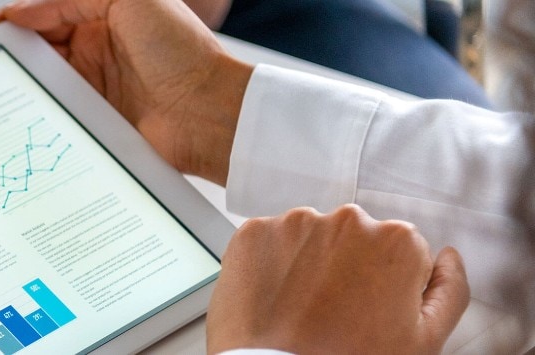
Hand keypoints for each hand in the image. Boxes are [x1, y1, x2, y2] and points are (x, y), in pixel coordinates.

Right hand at [0, 0, 250, 183]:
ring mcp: (91, 88)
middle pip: (32, 49)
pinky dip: (30, 113)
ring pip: (37, 82)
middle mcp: (92, 50)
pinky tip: (8, 116)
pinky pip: (53, 114)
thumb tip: (24, 12)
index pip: (39, 14)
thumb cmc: (183, 51)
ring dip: (9, 84)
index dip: (4, 23)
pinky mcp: (92, 122)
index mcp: (99, 15)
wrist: (211, 114)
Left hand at [208, 204, 469, 352]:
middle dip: (347, 267)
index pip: (399, 250)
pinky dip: (270, 265)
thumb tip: (448, 257)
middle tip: (334, 312)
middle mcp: (348, 219)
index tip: (370, 308)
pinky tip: (275, 298)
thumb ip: (449, 290)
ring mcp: (295, 223)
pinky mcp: (253, 234)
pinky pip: (268, 243)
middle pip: (353, 239)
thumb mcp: (424, 340)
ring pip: (310, 238)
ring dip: (308, 263)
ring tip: (302, 308)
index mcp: (398, 239)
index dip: (386, 284)